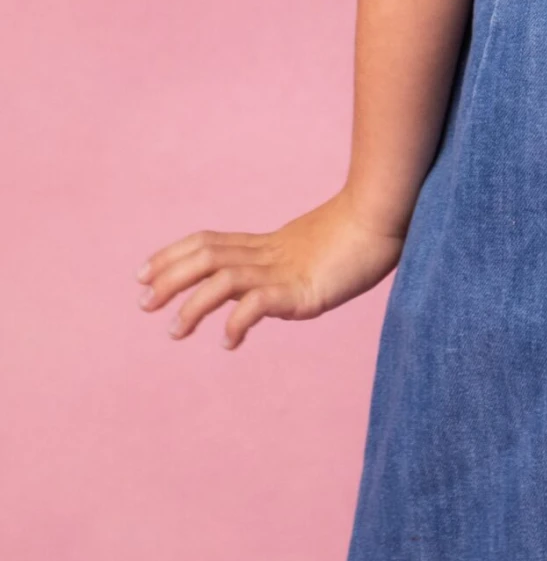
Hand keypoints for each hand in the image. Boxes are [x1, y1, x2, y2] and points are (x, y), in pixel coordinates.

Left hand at [137, 191, 404, 349]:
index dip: (172, 255)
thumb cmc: (367, 234)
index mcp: (270, 244)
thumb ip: (300, 268)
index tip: (144, 273)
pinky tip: (229, 341)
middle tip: (142, 303)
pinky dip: (236, 321)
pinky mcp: (301, 290)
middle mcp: (269, 254)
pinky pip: (258, 303)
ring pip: (222, 278)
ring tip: (175, 332)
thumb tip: (289, 287)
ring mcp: (284, 271)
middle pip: (205, 256)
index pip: (209, 242)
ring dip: (192, 305)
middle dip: (168, 278)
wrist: (390, 219)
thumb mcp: (321, 254)